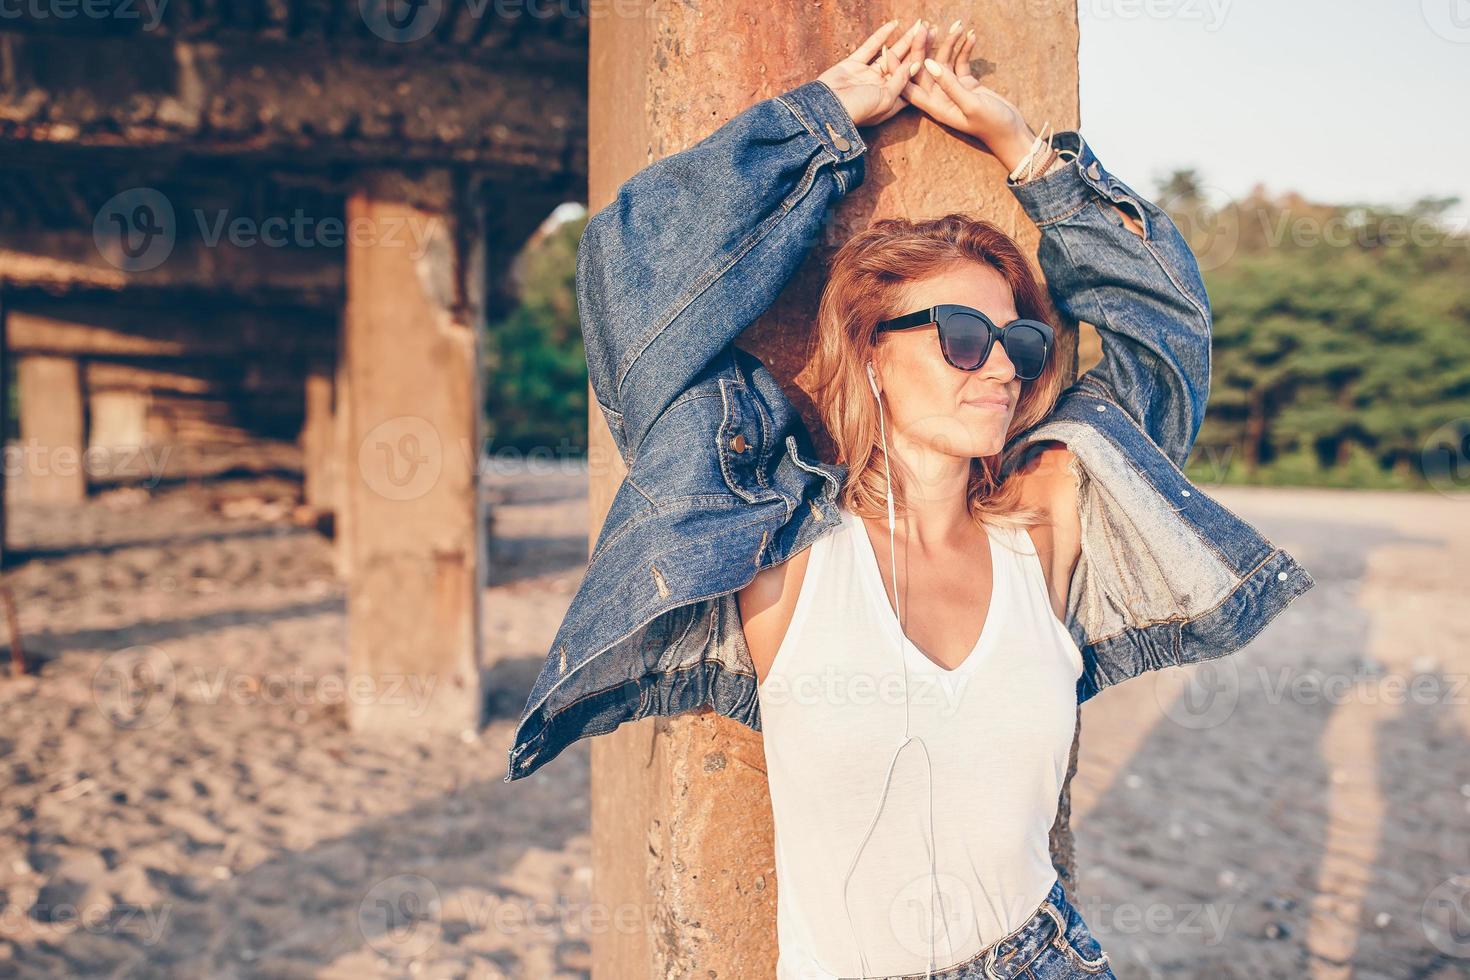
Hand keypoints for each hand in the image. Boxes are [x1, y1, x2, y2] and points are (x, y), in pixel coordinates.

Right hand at [817, 18, 929, 128]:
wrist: (826, 109)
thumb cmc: (859, 110)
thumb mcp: (886, 99)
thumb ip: (901, 81)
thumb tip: (916, 64)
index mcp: (891, 101)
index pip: (912, 80)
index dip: (924, 65)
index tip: (938, 50)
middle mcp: (881, 88)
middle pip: (904, 65)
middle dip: (918, 48)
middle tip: (932, 30)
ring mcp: (867, 76)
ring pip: (890, 54)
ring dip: (904, 40)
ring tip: (919, 25)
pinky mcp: (853, 65)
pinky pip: (870, 47)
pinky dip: (881, 36)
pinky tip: (894, 25)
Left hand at [900, 19, 1037, 171]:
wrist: (1012, 132)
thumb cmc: (991, 123)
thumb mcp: (970, 104)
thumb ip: (950, 85)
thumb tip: (928, 63)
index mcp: (934, 107)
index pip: (907, 86)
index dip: (895, 69)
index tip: (888, 48)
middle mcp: (939, 97)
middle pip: (924, 68)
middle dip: (923, 46)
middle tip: (924, 26)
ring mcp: (951, 89)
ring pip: (943, 61)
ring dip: (948, 43)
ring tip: (957, 26)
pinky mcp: (965, 83)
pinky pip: (960, 61)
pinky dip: (964, 49)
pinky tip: (971, 35)